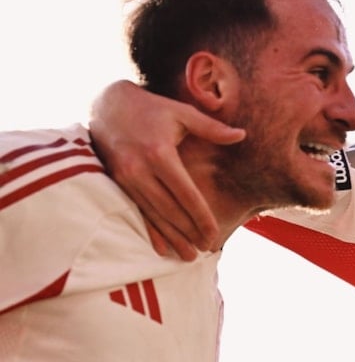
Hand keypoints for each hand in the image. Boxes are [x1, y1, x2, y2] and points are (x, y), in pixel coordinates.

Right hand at [89, 80, 245, 260]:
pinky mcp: (115, 183)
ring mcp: (125, 178)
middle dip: (189, 232)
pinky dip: (149, 231)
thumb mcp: (182, 112)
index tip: (214, 233)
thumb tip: (241, 135)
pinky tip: (161, 247)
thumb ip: (212, 128)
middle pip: (169, 209)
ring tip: (188, 256)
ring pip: (153, 214)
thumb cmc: (152, 108)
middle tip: (207, 249)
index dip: (201, 216)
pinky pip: (136, 212)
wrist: (107, 105)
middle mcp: (140, 169)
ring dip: (172, 237)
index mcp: (160, 153)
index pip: (185, 194)